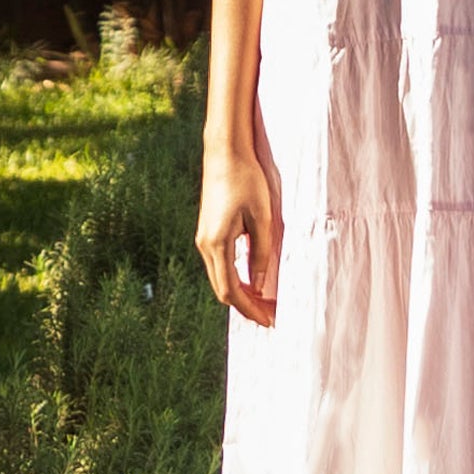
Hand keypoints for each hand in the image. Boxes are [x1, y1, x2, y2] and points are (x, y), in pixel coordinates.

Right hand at [196, 144, 281, 325]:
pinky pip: (220, 264)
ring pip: (220, 278)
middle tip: (269, 317)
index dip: (249, 309)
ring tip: (264, 303)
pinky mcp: (208, 231)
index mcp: (217, 244)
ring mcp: (204, 238)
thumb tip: (262, 285)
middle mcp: (205, 245)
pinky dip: (235, 278)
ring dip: (240, 293)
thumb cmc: (246, 180)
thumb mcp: (262, 218)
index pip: (231, 290)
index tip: (268, 321)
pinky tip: (252, 280)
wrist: (224, 153)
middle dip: (245, 307)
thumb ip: (261, 253)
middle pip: (222, 289)